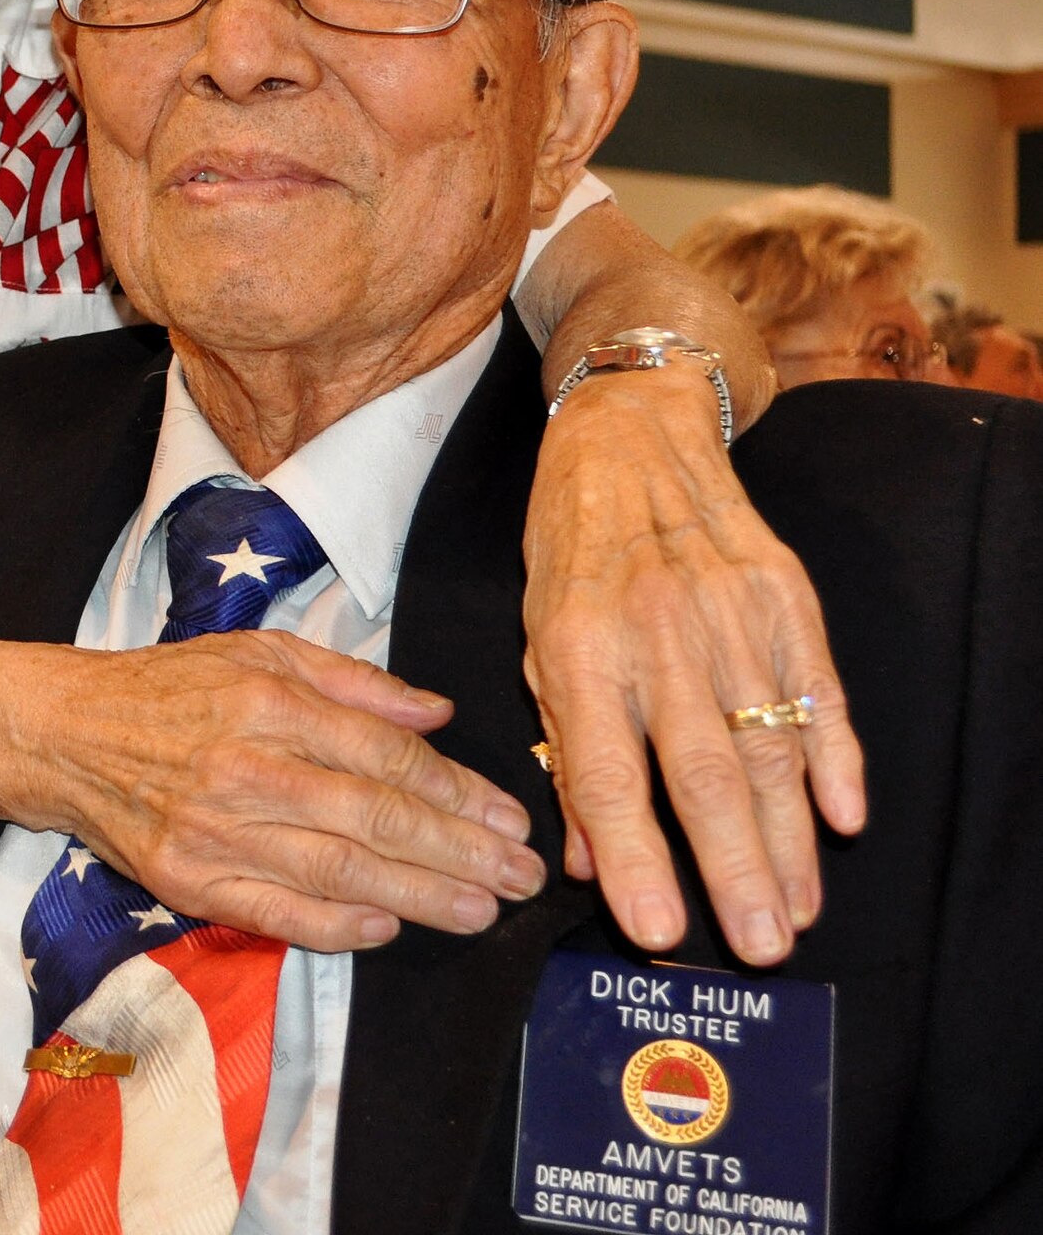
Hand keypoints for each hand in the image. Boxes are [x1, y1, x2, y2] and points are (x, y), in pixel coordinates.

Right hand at [16, 629, 546, 952]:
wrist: (68, 733)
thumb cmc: (173, 685)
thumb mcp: (261, 651)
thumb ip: (354, 682)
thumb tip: (436, 712)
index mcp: (271, 701)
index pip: (385, 756)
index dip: (457, 792)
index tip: (510, 816)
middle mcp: (248, 766)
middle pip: (374, 818)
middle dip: (460, 851)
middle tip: (522, 875)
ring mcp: (215, 830)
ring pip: (336, 871)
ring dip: (418, 895)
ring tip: (480, 908)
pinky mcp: (187, 880)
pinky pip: (274, 911)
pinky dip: (334, 925)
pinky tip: (386, 928)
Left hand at [522, 365, 864, 965]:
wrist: (629, 433)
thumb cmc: (571, 549)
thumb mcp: (537, 640)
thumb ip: (564, 751)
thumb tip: (583, 859)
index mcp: (579, 648)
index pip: (608, 773)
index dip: (635, 857)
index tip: (659, 929)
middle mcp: (656, 631)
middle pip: (703, 771)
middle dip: (734, 869)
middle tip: (762, 948)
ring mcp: (726, 609)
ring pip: (767, 743)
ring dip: (789, 836)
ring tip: (799, 906)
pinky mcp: (782, 590)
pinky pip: (815, 687)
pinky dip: (835, 755)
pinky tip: (844, 816)